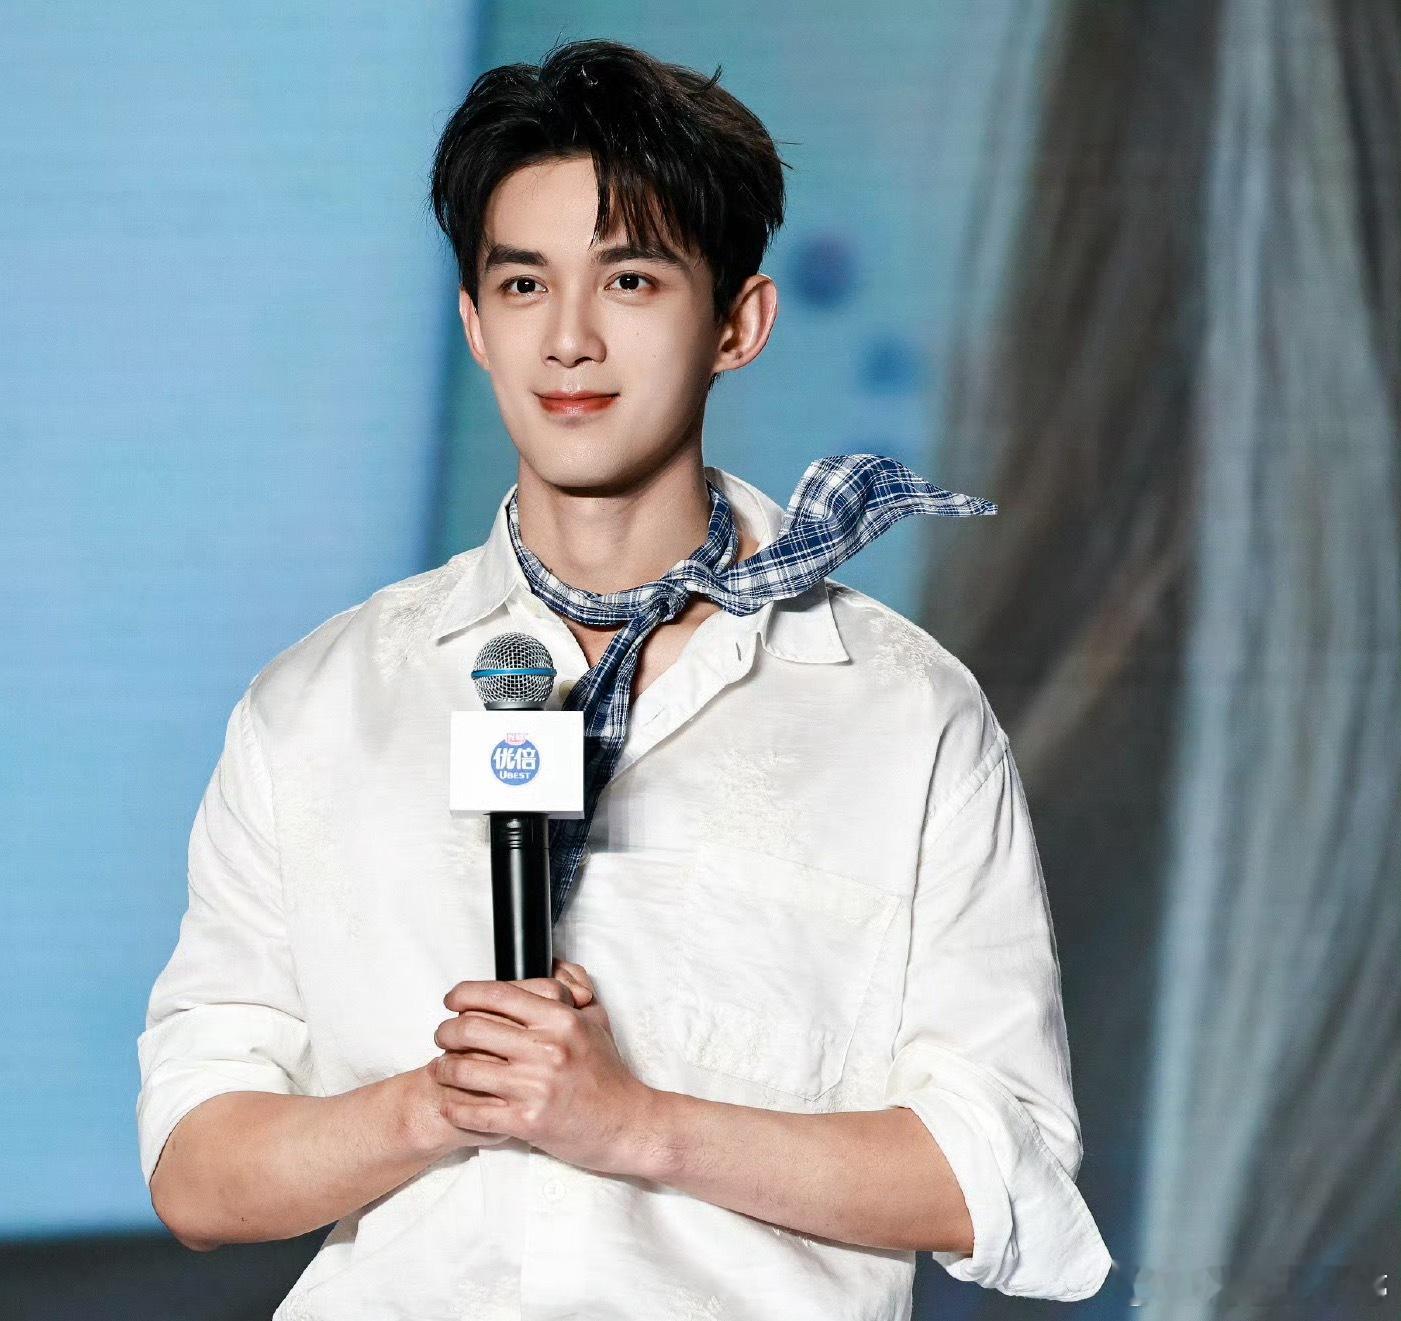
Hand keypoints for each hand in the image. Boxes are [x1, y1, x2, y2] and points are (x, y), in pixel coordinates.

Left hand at [429, 958, 658, 1177]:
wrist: (627, 1123)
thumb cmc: (607, 1072)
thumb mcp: (595, 1020)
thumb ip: (571, 989)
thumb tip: (551, 962)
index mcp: (560, 1019)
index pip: (498, 995)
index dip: (464, 993)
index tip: (452, 1000)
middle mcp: (546, 1049)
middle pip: (471, 1029)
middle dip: (445, 1031)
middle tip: (442, 1035)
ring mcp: (535, 1087)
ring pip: (464, 1070)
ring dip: (443, 1069)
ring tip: (442, 1069)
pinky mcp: (527, 1122)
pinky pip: (473, 1112)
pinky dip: (454, 1107)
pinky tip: (451, 1103)